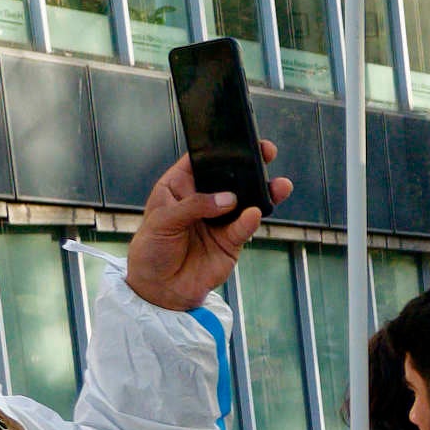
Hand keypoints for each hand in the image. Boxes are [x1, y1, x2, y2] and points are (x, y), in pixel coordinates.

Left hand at [123, 148, 286, 311]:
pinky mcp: (231, 242)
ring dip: (263, 192)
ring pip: (246, 201)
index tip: (235, 140)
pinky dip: (251, 221)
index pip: (202, 162)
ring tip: (278, 185)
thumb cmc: (152, 249)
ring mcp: (219, 220)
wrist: (160, 289)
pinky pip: (244, 228)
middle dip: (249, 166)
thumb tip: (228, 199)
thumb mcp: (163, 220)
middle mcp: (203, 200)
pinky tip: (255, 214)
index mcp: (180, 187)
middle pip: (230, 178)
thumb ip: (194, 206)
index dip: (217, 150)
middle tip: (266, 153)